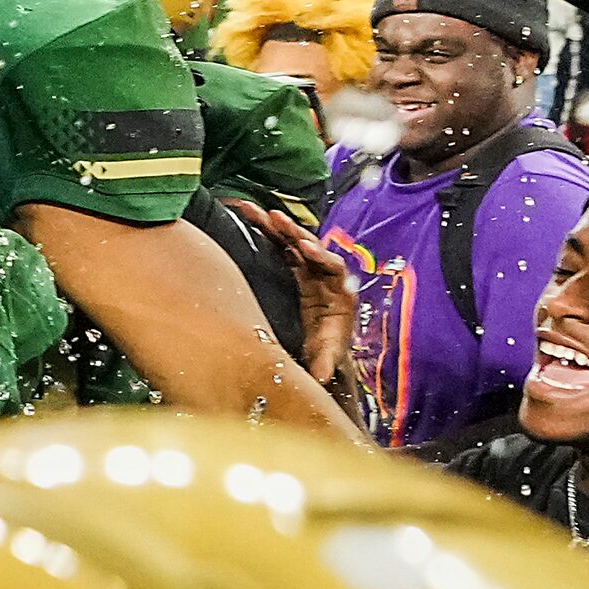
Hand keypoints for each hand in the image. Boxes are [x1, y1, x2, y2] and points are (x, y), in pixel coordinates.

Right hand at [227, 199, 357, 387]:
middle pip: (312, 246)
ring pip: (293, 241)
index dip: (321, 256)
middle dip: (294, 232)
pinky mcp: (294, 268)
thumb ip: (323, 363)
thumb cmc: (328, 349)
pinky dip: (266, 231)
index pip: (334, 267)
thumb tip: (319, 377)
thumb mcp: (326, 357)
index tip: (305, 247)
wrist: (322, 346)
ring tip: (255, 210)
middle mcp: (326, 274)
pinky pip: (280, 245)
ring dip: (275, 226)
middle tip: (276, 218)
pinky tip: (249, 217)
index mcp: (340, 291)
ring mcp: (309, 268)